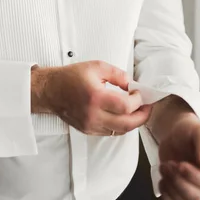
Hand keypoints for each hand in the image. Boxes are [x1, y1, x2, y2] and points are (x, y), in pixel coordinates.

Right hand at [31, 60, 151, 135]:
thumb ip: (117, 74)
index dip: (138, 101)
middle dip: (142, 116)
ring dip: (132, 122)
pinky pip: (111, 132)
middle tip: (147, 107)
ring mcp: (90, 125)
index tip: (139, 93)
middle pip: (127, 124)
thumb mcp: (97, 66)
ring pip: (120, 131)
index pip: (126, 106)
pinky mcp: (88, 130)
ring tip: (137, 111)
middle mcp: (93, 114)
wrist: (51, 90)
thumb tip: (132, 84)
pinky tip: (123, 115)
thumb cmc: (72, 76)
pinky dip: (121, 125)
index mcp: (96, 97)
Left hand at [158, 115, 199, 199]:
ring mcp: (199, 192)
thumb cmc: (191, 132)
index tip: (181, 164)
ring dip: (171, 186)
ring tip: (164, 167)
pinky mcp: (184, 196)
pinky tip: (163, 180)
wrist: (177, 135)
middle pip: (199, 196)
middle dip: (179, 180)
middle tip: (169, 164)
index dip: (196, 176)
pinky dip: (167, 196)